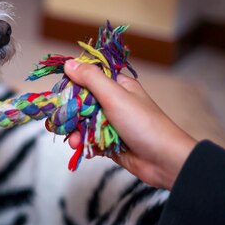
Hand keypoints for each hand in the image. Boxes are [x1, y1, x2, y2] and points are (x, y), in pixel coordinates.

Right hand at [63, 60, 196, 189]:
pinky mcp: (109, 142)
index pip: (87, 78)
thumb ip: (91, 79)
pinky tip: (83, 149)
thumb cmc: (144, 124)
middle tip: (60, 122)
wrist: (164, 161)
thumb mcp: (115, 96)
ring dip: (75, 132)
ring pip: (82, 123)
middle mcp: (113, 102)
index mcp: (117, 86)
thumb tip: (68, 63)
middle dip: (70, 114)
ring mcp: (111, 123)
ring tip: (74, 141)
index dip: (71, 85)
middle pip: (81, 102)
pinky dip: (84, 144)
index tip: (59, 95)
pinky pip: (89, 140)